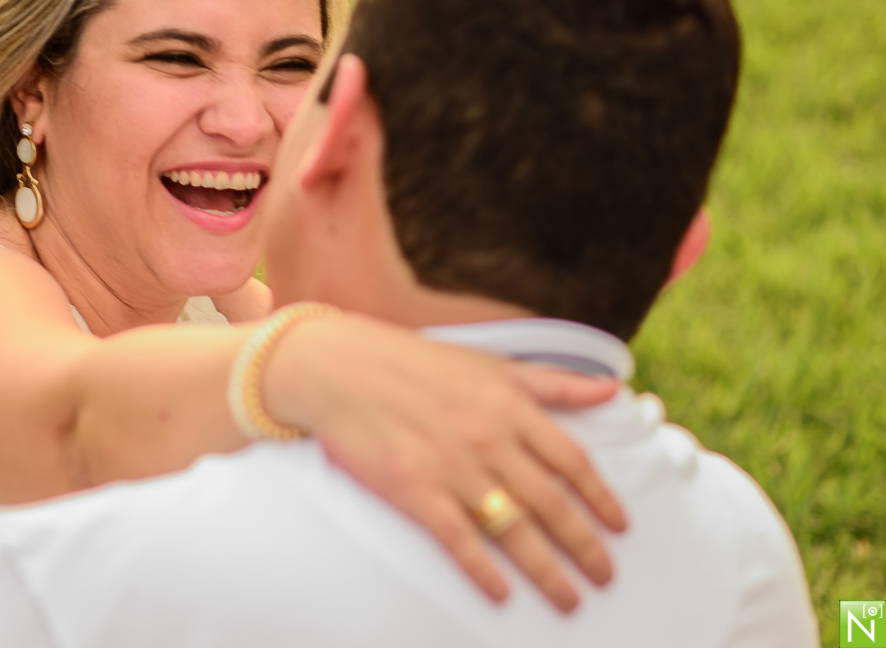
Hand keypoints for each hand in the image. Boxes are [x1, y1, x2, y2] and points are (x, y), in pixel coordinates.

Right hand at [265, 313, 626, 612]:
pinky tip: (501, 593)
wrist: (342, 367)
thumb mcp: (491, 363)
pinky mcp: (414, 489)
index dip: (601, 498)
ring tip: (568, 598)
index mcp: (510, 405)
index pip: (571, 461)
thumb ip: (552, 381)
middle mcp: (488, 438)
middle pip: (550, 504)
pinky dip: (483, 570)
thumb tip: (611, 388)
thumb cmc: (417, 362)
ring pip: (513, 529)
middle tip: (605, 576)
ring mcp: (452, 467)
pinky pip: (459, 539)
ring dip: (546, 570)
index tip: (620, 527)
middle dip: (584, 546)